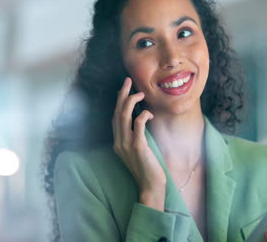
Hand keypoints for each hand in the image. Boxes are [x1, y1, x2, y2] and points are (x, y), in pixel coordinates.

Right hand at [112, 77, 166, 193]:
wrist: (150, 185)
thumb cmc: (148, 167)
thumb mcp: (139, 149)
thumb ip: (136, 136)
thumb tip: (141, 119)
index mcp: (118, 142)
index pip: (115, 117)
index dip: (119, 101)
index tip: (125, 88)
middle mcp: (119, 142)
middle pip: (117, 113)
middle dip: (122, 95)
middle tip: (128, 81)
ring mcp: (127, 145)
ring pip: (124, 117)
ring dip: (131, 102)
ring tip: (140, 93)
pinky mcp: (137, 147)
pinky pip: (137, 126)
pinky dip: (142, 116)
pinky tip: (149, 113)